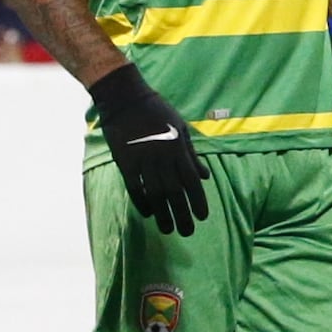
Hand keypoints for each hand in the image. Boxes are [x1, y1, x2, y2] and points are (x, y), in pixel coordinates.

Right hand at [87, 63, 208, 233]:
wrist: (125, 100)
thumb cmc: (157, 111)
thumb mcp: (181, 128)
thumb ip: (192, 155)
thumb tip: (206, 176)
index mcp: (178, 149)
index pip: (191, 181)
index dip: (198, 201)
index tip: (202, 217)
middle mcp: (162, 158)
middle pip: (174, 192)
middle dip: (182, 214)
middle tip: (187, 232)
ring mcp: (142, 161)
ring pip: (155, 194)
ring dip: (163, 214)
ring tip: (168, 229)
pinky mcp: (125, 162)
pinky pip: (135, 188)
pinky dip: (142, 202)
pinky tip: (148, 214)